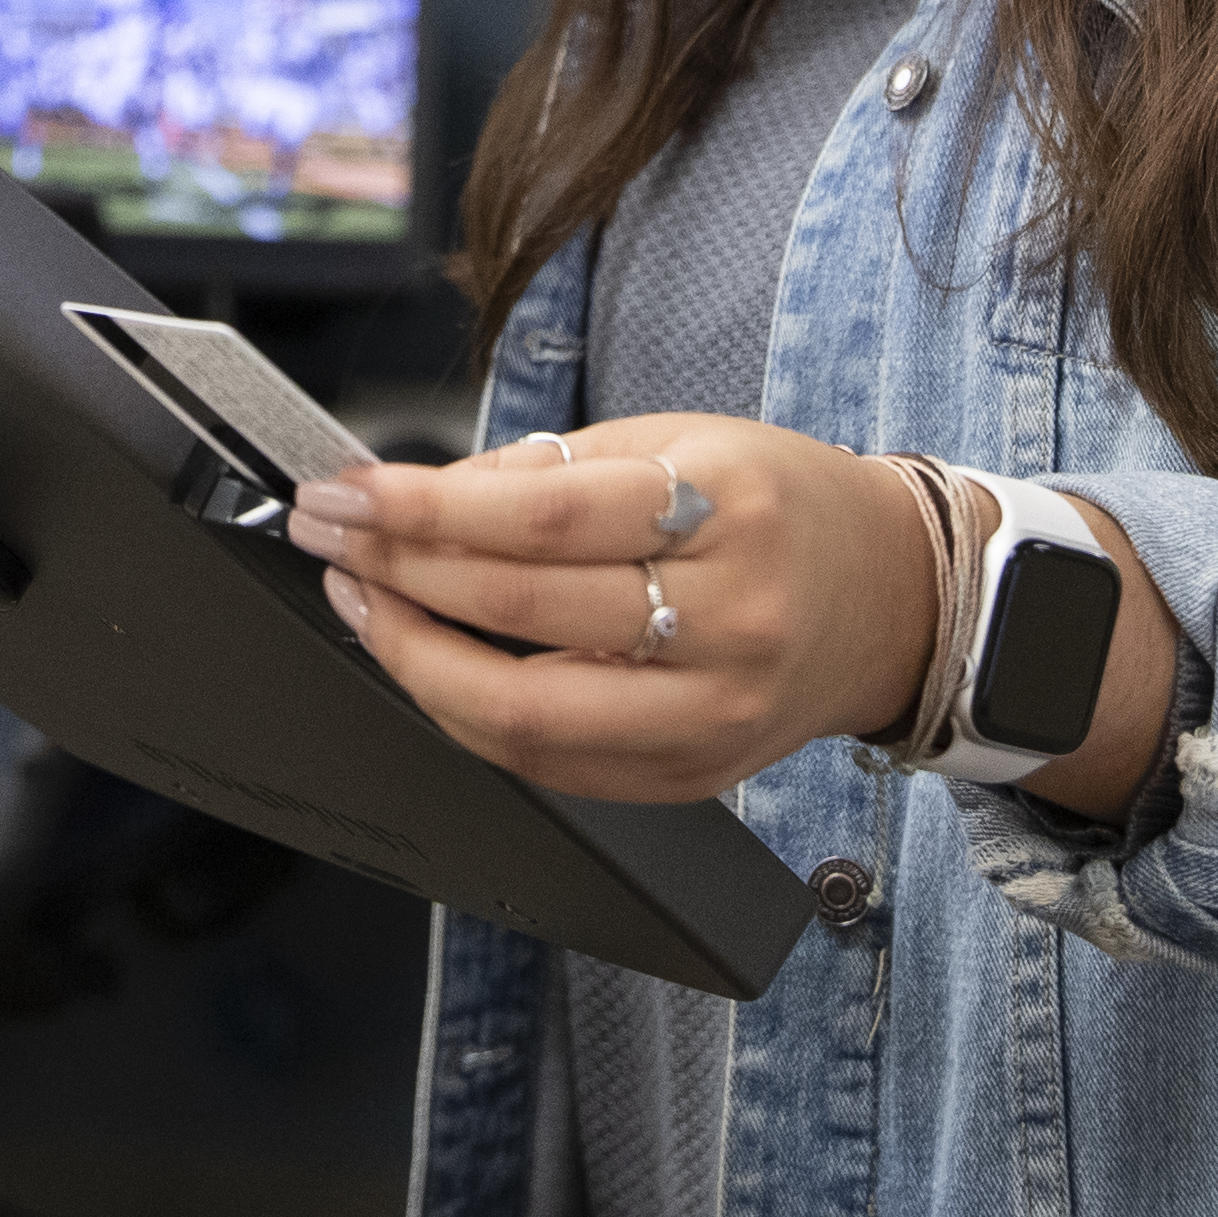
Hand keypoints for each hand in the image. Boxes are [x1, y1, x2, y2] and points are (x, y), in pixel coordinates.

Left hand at [287, 417, 940, 803]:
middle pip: (519, 612)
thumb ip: (548, 469)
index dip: (420, 511)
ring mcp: (713, 713)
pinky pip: (551, 764)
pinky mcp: (694, 775)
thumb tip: (419, 497)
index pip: (540, 520)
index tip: (343, 493)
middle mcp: (730, 620)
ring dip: (414, 658)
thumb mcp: (678, 441)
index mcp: (727, 509)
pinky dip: (472, 717)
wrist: (889, 599)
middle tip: (328, 537)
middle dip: (396, 574)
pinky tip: (431, 665)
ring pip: (523, 714)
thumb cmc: (777, 505)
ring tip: (362, 602)